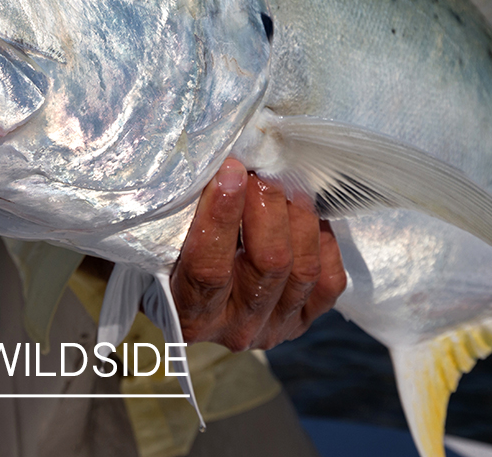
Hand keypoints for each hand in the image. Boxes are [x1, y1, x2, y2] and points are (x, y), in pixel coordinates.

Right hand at [171, 158, 345, 349]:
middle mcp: (237, 328)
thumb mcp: (161, 242)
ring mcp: (276, 327)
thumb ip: (180, 215)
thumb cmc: (169, 256)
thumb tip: (210, 164)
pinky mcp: (304, 319)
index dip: (222, 216)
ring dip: (298, 215)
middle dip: (268, 204)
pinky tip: (304, 213)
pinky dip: (322, 241)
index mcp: (190, 314)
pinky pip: (330, 280)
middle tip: (260, 168)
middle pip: (268, 264)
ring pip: (303, 268)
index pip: (209, 268)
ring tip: (284, 181)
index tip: (229, 171)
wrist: (189, 294)